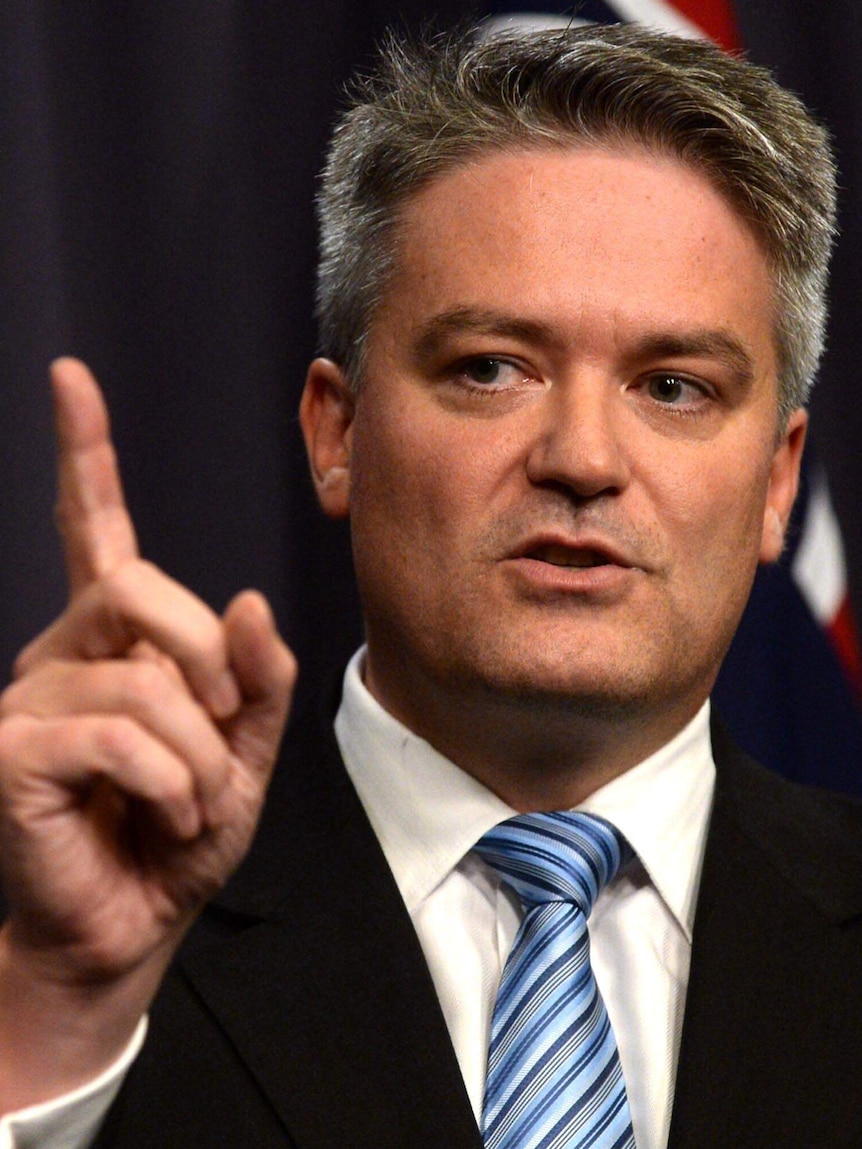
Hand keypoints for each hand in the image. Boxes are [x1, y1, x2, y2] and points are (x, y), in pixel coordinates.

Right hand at [0, 359, 295, 1106]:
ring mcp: (26, 698)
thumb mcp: (244, 754)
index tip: (71, 378)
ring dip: (198, 753)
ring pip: (143, 677)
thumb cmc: (178, 839)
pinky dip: (168, 782)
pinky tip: (158, 819)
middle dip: (207, 664)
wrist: (129, 930)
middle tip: (216, 739)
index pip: (95, 531)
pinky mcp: (11, 752)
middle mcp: (60, 652)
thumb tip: (250, 600)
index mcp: (115, 643)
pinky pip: (116, 732)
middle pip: (142, 586)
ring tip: (188, 805)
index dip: (85, 456)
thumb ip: (256, 680)